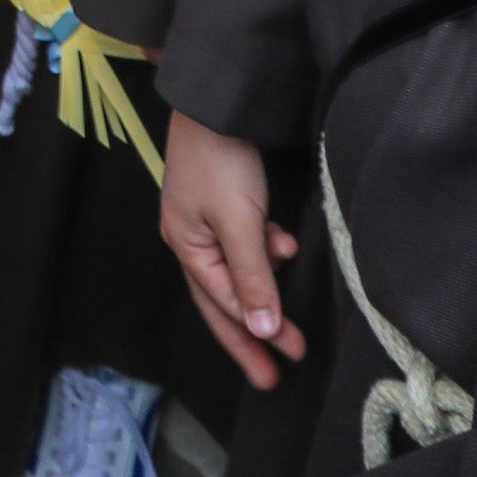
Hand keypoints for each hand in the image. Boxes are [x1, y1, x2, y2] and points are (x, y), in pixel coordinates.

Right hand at [159, 112, 305, 391]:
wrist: (218, 101)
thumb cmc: (220, 160)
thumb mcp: (240, 223)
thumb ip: (252, 276)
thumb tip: (260, 330)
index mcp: (186, 246)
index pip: (223, 302)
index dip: (254, 333)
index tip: (287, 358)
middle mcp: (191, 239)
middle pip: (225, 299)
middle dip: (252, 335)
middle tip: (275, 375)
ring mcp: (206, 221)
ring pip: (239, 271)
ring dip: (266, 284)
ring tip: (290, 299)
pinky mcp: (224, 204)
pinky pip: (246, 243)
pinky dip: (266, 250)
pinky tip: (283, 245)